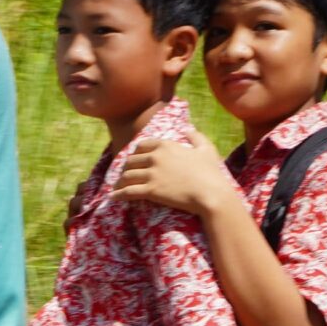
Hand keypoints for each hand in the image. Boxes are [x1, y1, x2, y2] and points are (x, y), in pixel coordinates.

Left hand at [114, 133, 240, 219]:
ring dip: (120, 182)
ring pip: (126, 176)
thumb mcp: (206, 149)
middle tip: (124, 175)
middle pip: (130, 161)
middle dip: (126, 168)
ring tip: (117, 187)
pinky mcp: (150, 191)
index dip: (135, 153)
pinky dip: (119, 194)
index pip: (141, 146)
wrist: (212, 194)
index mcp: (166, 145)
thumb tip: (188, 128)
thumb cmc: (211, 173)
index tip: (133, 160)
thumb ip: (195, 136)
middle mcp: (155, 157)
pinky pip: (128, 191)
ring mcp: (151, 174)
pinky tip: (113, 197)